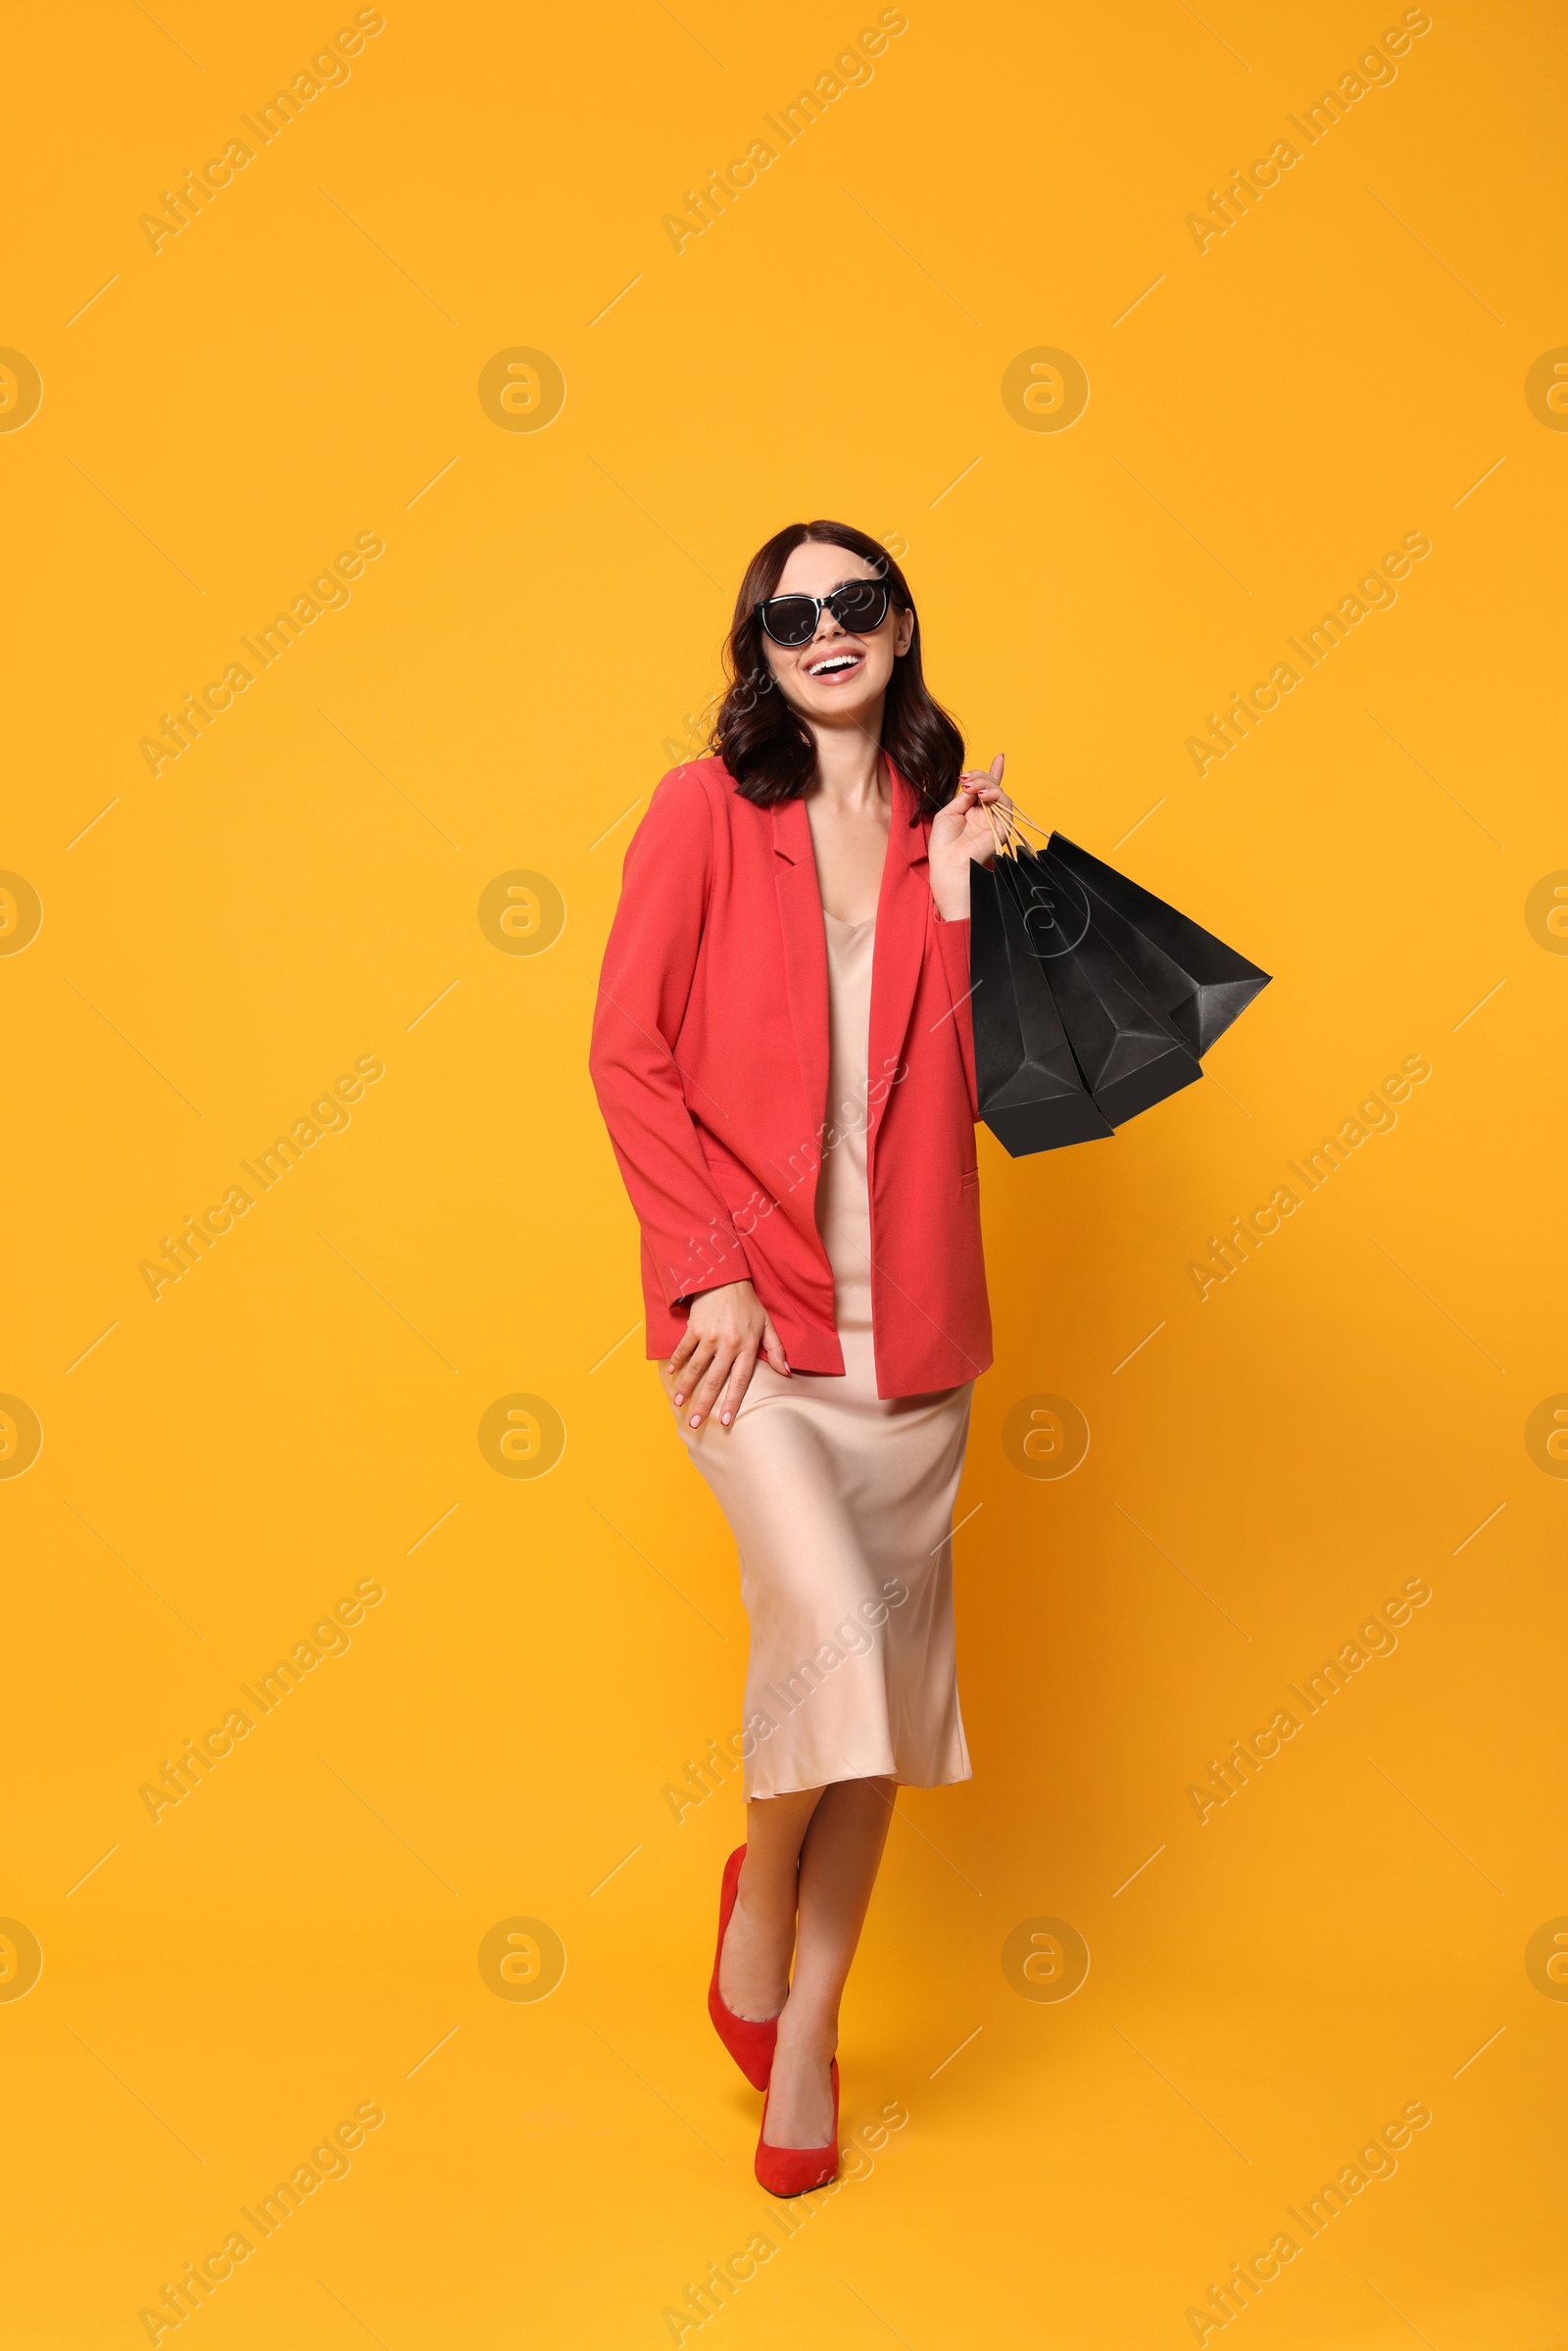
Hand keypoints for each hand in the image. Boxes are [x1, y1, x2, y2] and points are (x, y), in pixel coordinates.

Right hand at [669, 1279, 788, 1428]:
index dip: (732, 1402)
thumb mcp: (767, 1324)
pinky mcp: (694, 1327)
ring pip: (696, 1368)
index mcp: (747, 1346)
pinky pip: (684, 1349)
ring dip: (686, 1387)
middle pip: (714, 1380)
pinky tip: (672, 1374)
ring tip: (678, 1403)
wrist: (725, 1276)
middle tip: (695, 1423)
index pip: (740, 1381)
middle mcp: (728, 1344)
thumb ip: (776, 1349)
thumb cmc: (748, 1303)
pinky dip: (677, 1362)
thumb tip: (786, 1373)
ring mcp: (709, 1336)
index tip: (725, 1421)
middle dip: (704, 1404)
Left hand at [928, 753, 1013, 921]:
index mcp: (972, 811)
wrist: (949, 864)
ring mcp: (995, 820)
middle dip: (980, 776)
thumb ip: (964, 797)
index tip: (1000, 757)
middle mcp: (985, 814)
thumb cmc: (944, 844)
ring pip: (999, 792)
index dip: (993, 772)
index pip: (985, 788)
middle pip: (991, 785)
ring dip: (986, 784)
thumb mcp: (948, 812)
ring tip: (973, 788)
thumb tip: (974, 784)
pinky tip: (982, 795)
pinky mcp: (1003, 827)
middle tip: (966, 781)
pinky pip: (1006, 804)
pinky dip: (995, 795)